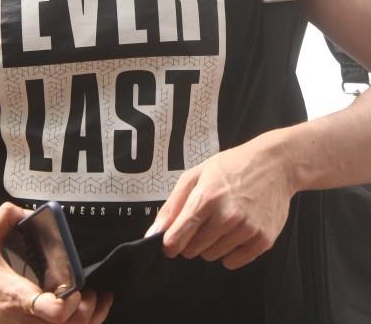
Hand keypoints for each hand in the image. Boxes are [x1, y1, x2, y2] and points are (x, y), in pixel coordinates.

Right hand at [0, 202, 112, 322]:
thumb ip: (6, 217)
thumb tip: (28, 211)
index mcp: (16, 296)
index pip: (52, 312)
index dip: (70, 303)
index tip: (77, 289)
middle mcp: (24, 320)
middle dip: (87, 309)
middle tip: (91, 291)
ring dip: (87, 321)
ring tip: (94, 301)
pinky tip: (84, 312)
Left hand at [145, 133, 294, 269]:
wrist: (274, 165)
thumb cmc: (232, 167)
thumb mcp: (196, 175)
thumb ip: (172, 205)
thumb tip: (154, 232)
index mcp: (206, 198)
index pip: (177, 238)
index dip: (170, 243)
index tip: (171, 240)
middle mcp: (227, 217)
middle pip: (193, 250)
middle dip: (192, 239)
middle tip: (203, 220)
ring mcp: (246, 230)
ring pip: (212, 256)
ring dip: (211, 244)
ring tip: (222, 220)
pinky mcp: (263, 241)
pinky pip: (233, 262)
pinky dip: (230, 251)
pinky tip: (236, 230)